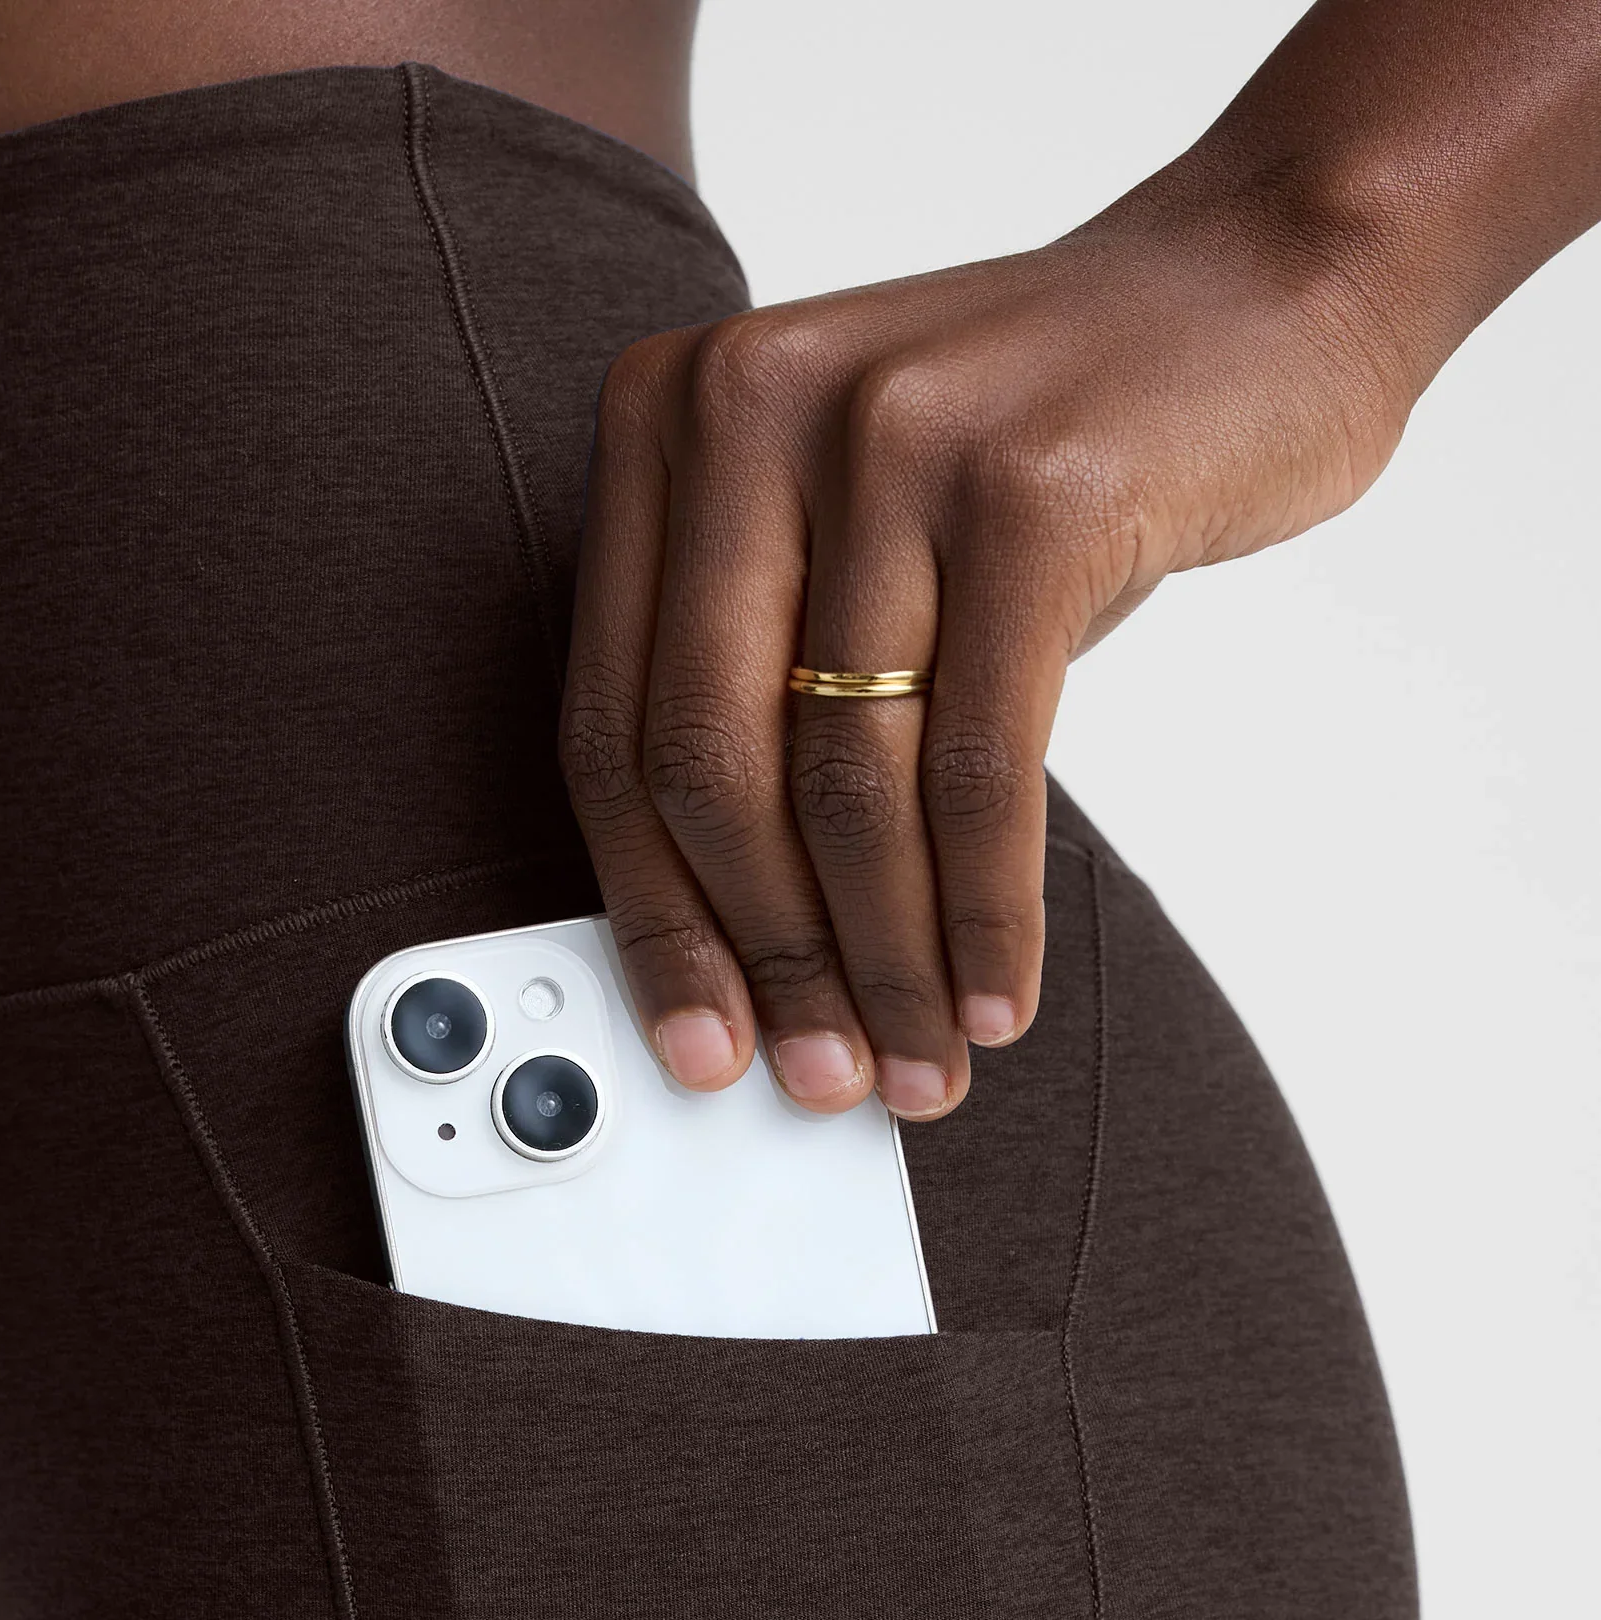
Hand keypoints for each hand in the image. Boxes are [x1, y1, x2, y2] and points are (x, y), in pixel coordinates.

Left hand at [559, 192, 1412, 1118]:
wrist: (1261, 292)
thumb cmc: (1043, 455)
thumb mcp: (857, 538)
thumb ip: (772, 689)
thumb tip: (747, 954)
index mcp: (669, 417)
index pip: (610, 722)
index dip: (652, 913)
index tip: (695, 1040)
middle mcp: (753, 405)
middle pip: (710, 764)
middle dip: (771, 958)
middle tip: (823, 1076)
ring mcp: (893, 437)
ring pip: (846, 782)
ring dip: (884, 963)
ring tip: (921, 1062)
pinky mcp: (1033, 489)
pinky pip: (981, 769)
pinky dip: (984, 915)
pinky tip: (995, 994)